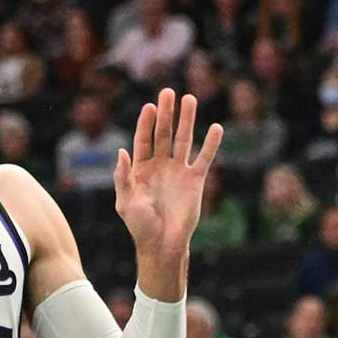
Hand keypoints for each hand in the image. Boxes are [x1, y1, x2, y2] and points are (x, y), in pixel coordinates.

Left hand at [113, 88, 222, 253]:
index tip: (150, 106)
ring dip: (187, 120)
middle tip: (168, 92)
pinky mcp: (195, 180)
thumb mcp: (125, 201)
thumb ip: (123, 176)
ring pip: (184, 139)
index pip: (143, 140)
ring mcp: (178, 171)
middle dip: (166, 114)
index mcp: (141, 169)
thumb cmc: (140, 226)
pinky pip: (204, 158)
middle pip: (163, 134)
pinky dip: (211, 143)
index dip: (146, 123)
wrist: (162, 244)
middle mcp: (160, 166)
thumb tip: (122, 151)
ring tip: (190, 99)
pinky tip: (216, 127)